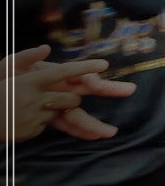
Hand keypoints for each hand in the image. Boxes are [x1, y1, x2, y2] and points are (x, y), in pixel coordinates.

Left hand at [4, 45, 133, 142]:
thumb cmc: (3, 82)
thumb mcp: (9, 66)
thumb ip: (25, 58)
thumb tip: (45, 49)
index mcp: (52, 73)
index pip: (75, 72)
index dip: (87, 73)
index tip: (99, 75)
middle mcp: (60, 88)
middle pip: (87, 89)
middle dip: (109, 90)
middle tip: (130, 90)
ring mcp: (57, 104)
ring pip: (79, 112)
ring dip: (95, 122)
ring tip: (111, 132)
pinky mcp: (51, 118)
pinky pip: (69, 124)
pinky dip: (81, 131)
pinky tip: (93, 137)